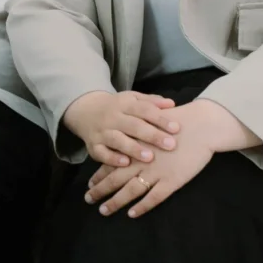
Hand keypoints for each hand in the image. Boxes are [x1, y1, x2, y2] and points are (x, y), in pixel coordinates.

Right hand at [62, 88, 178, 167]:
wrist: (85, 111)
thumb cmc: (118, 107)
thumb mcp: (132, 99)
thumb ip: (151, 102)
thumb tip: (172, 104)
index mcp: (125, 103)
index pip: (144, 110)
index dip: (160, 119)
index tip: (177, 128)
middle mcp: (113, 117)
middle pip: (133, 125)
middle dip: (152, 135)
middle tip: (170, 145)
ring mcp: (102, 132)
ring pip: (118, 140)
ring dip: (133, 148)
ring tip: (150, 157)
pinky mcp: (93, 146)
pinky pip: (102, 153)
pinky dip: (112, 158)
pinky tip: (126, 163)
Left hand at [85, 98, 248, 217]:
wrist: (202, 126)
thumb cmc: (178, 121)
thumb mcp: (152, 123)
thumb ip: (139, 134)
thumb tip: (128, 140)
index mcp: (136, 146)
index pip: (112, 162)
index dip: (100, 174)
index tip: (90, 183)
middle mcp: (141, 161)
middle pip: (115, 178)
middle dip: (100, 190)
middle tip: (88, 199)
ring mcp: (155, 172)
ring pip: (130, 191)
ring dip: (115, 202)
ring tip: (103, 210)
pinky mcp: (171, 181)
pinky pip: (153, 198)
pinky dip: (141, 207)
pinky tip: (132, 214)